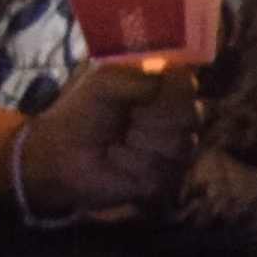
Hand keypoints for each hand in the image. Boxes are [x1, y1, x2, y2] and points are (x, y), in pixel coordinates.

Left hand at [15, 54, 206, 217]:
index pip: (189, 84)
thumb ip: (133, 77)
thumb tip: (164, 80)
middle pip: (193, 114)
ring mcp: (173, 152)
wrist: (63, 153)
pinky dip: (133, 162)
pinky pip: (163, 168)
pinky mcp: (165, 180)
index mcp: (161, 93)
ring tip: (120, 140)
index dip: (179, 87)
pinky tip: (117, 160)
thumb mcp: (102, 83)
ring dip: (143, 140)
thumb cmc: (83, 113)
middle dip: (158, 115)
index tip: (158, 87)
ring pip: (181, 143)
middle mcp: (174, 121)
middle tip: (131, 116)